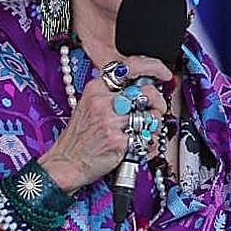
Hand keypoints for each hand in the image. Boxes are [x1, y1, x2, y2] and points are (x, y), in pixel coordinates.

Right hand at [38, 57, 170, 193]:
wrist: (66, 162)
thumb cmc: (79, 137)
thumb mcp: (89, 105)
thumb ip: (113, 95)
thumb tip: (142, 89)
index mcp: (95, 88)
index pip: (129, 68)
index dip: (153, 67)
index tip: (164, 74)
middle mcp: (102, 101)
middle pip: (146, 93)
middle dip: (159, 103)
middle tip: (157, 110)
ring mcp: (110, 121)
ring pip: (150, 116)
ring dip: (153, 126)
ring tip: (144, 131)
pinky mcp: (117, 140)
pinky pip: (145, 138)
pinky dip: (148, 143)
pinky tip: (139, 145)